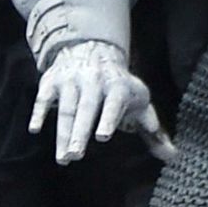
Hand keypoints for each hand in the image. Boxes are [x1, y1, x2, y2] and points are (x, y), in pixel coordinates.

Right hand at [30, 41, 170, 166]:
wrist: (93, 49)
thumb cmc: (120, 86)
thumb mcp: (139, 103)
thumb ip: (153, 130)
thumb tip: (172, 157)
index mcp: (118, 86)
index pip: (113, 103)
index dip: (107, 118)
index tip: (102, 136)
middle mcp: (94, 81)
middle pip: (86, 109)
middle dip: (79, 132)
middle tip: (75, 155)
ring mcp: (71, 80)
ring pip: (65, 108)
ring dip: (62, 132)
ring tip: (63, 157)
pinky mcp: (52, 80)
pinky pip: (43, 97)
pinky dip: (38, 111)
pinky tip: (35, 129)